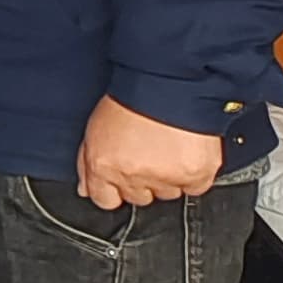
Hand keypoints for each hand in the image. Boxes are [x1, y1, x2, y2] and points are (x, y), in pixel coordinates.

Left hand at [78, 94, 225, 208]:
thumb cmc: (131, 98)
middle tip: (148, 154)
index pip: (104, 200)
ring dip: (168, 177)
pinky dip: (193, 175)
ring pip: (167, 194)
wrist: (170, 82)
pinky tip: (185, 153)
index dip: (114, 189)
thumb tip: (86, 189)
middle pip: (138, 198)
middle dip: (142, 180)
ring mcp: (166, 178)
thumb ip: (87, 163)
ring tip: (167, 148)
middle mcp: (133, 176)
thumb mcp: (95, 127)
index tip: (122, 177)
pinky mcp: (196, 175)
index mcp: (104, 166)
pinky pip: (194, 189)